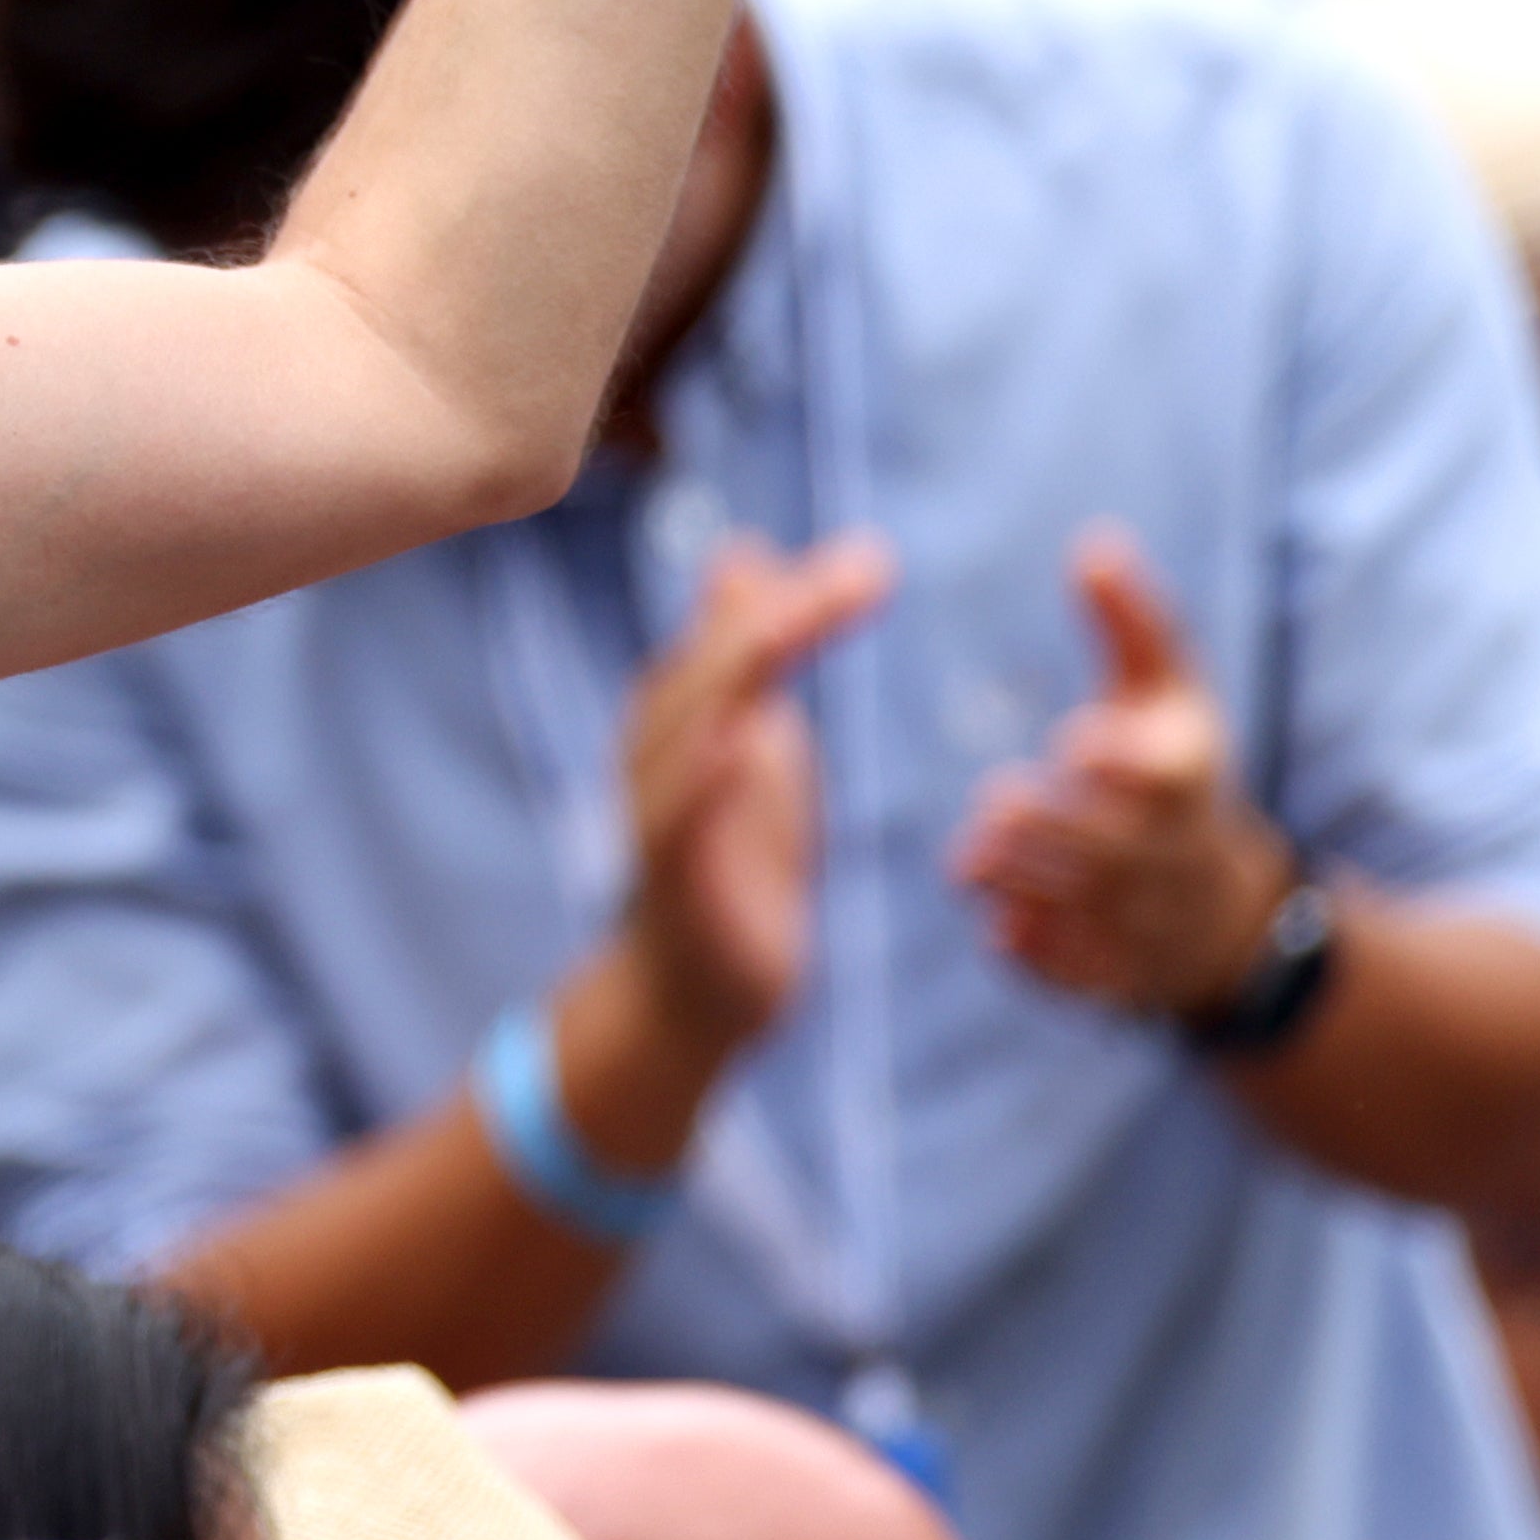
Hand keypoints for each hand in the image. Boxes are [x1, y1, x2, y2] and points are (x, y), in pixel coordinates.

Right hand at [615, 533, 891, 1063]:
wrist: (694, 989)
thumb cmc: (726, 855)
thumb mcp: (749, 736)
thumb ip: (743, 648)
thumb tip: (739, 549)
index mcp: (684, 708)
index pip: (737, 627)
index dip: (798, 587)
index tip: (878, 559)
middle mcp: (660, 746)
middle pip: (716, 657)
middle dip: (787, 606)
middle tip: (872, 568)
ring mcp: (661, 810)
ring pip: (689, 721)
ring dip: (742, 665)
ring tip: (797, 617)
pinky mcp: (673, 881)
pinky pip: (676, 822)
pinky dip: (701, 778)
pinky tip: (738, 742)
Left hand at [956, 529, 1283, 1024]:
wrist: (1220, 907)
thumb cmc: (1173, 769)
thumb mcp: (1169, 692)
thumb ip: (1131, 621)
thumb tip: (1090, 541)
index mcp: (1191, 777)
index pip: (1171, 773)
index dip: (1126, 762)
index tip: (1077, 743)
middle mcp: (1177, 854)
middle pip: (1117, 848)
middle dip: (1053, 828)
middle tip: (996, 806)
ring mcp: (1151, 921)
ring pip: (1089, 912)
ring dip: (1028, 886)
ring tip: (973, 859)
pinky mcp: (1118, 974)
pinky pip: (1075, 974)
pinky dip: (1037, 955)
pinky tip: (1001, 927)